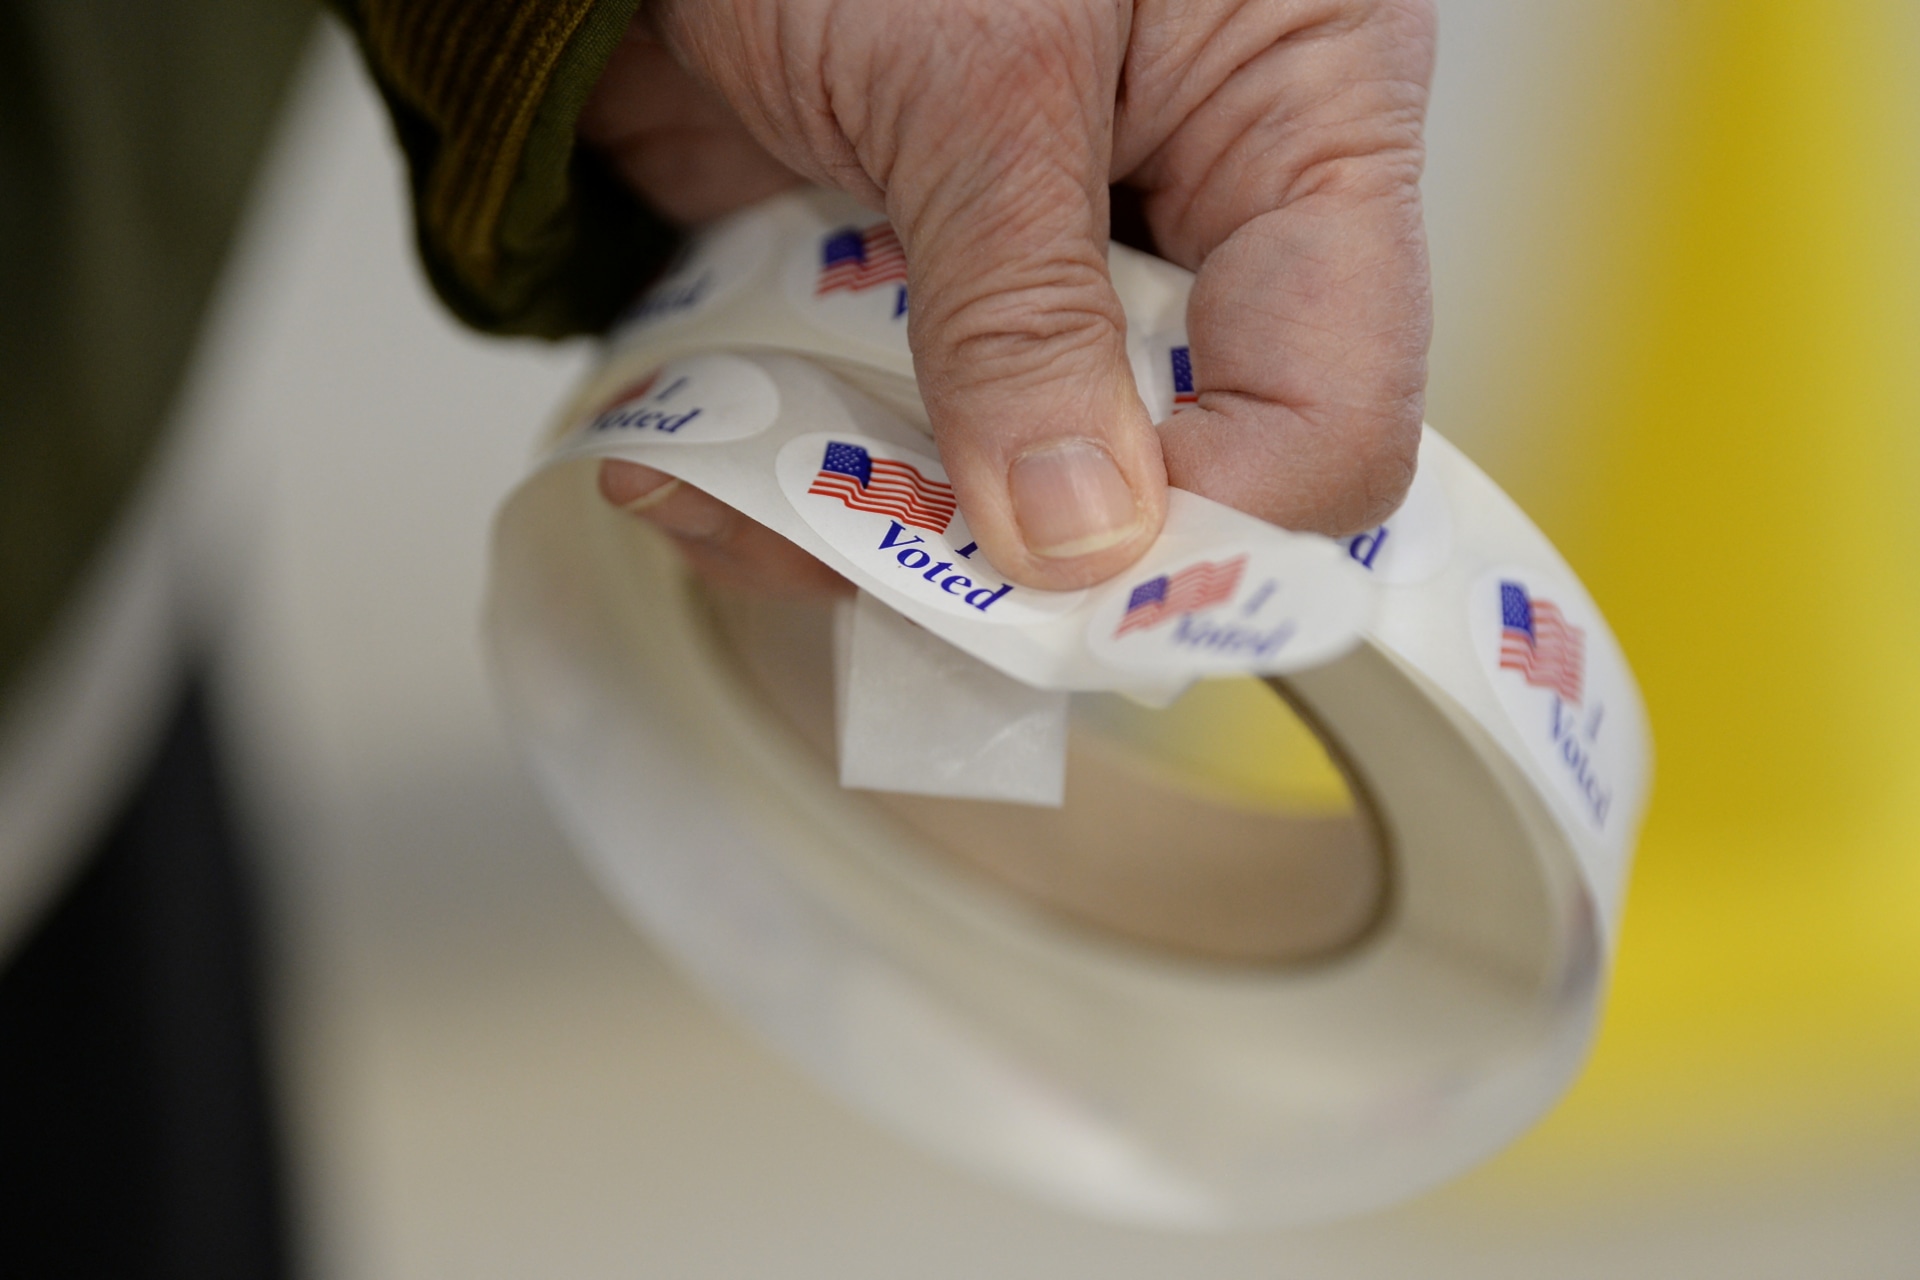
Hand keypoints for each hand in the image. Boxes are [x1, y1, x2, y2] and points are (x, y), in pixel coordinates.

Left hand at [583, 0, 1433, 595]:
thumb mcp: (976, 74)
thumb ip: (1026, 312)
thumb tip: (1076, 540)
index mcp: (1294, 130)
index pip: (1334, 406)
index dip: (1221, 524)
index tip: (1077, 583)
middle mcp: (1174, 221)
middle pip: (1168, 478)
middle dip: (1029, 550)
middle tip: (909, 574)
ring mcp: (1028, 270)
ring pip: (998, 487)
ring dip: (868, 524)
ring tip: (751, 494)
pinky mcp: (898, 294)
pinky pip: (868, 439)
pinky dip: (779, 473)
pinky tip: (696, 461)